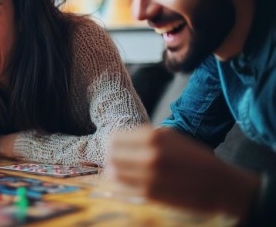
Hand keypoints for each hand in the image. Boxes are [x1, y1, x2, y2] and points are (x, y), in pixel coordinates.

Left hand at [107, 126, 259, 217]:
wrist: (220, 185)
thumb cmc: (195, 159)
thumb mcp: (172, 137)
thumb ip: (145, 137)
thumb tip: (119, 142)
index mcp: (153, 136)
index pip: (114, 138)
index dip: (112, 145)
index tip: (116, 150)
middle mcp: (149, 154)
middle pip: (111, 155)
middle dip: (111, 159)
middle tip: (116, 163)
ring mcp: (148, 175)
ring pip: (114, 173)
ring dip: (114, 174)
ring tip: (122, 175)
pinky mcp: (150, 194)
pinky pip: (123, 190)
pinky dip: (120, 188)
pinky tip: (128, 186)